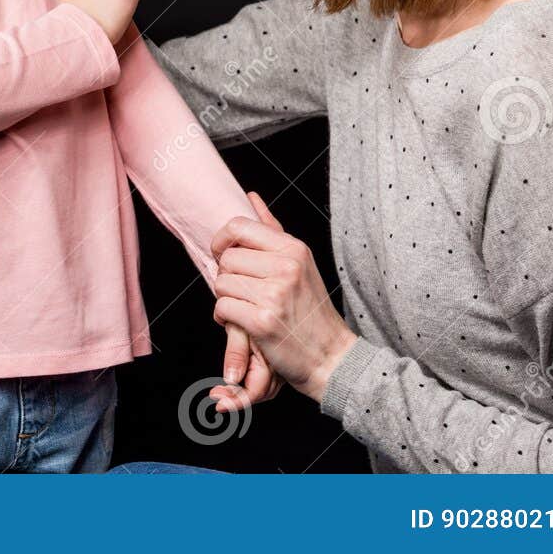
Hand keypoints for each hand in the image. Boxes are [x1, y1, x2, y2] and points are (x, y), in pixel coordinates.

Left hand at [210, 192, 357, 400]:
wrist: (331, 356)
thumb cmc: (311, 310)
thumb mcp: (300, 262)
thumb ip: (272, 229)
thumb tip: (250, 196)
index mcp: (294, 249)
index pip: (239, 226)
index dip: (222, 240)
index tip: (223, 254)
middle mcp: (286, 267)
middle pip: (226, 258)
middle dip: (226, 276)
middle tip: (242, 290)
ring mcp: (275, 294)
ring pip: (221, 283)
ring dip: (225, 298)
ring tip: (243, 307)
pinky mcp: (263, 321)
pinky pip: (222, 307)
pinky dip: (224, 317)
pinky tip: (241, 322)